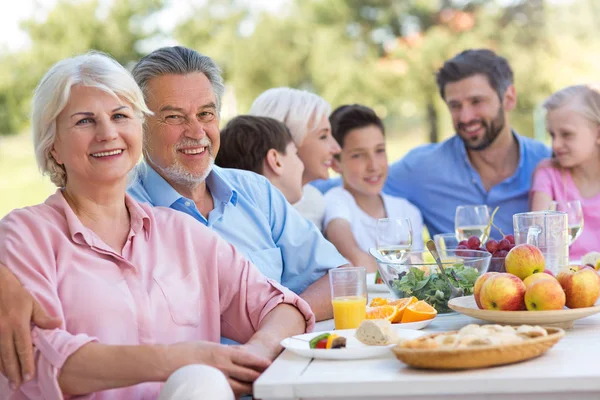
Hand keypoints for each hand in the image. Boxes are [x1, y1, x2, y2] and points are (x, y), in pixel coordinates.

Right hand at [0, 265, 60, 388]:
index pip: (23, 349)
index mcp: (18, 324)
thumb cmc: (16, 294)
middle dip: (14, 373)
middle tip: (18, 385)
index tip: (29, 376)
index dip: (26, 364)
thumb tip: (58, 325)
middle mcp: (4, 330)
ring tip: (11, 380)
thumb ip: (43, 318)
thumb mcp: (32, 303)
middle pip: (9, 356)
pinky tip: (2, 368)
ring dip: (4, 369)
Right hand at [168, 341, 271, 396]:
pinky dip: (235, 393)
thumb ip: (226, 350)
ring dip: (248, 387)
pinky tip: (238, 394)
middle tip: (266, 378)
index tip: (268, 364)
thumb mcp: (211, 345)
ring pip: (239, 386)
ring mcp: (216, 377)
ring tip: (255, 388)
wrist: (169, 361)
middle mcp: (222, 365)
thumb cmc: (188, 351)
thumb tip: (240, 352)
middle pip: (246, 374)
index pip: (247, 357)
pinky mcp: (210, 386)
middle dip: (258, 377)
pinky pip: (227, 392)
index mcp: (223, 352)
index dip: (259, 362)